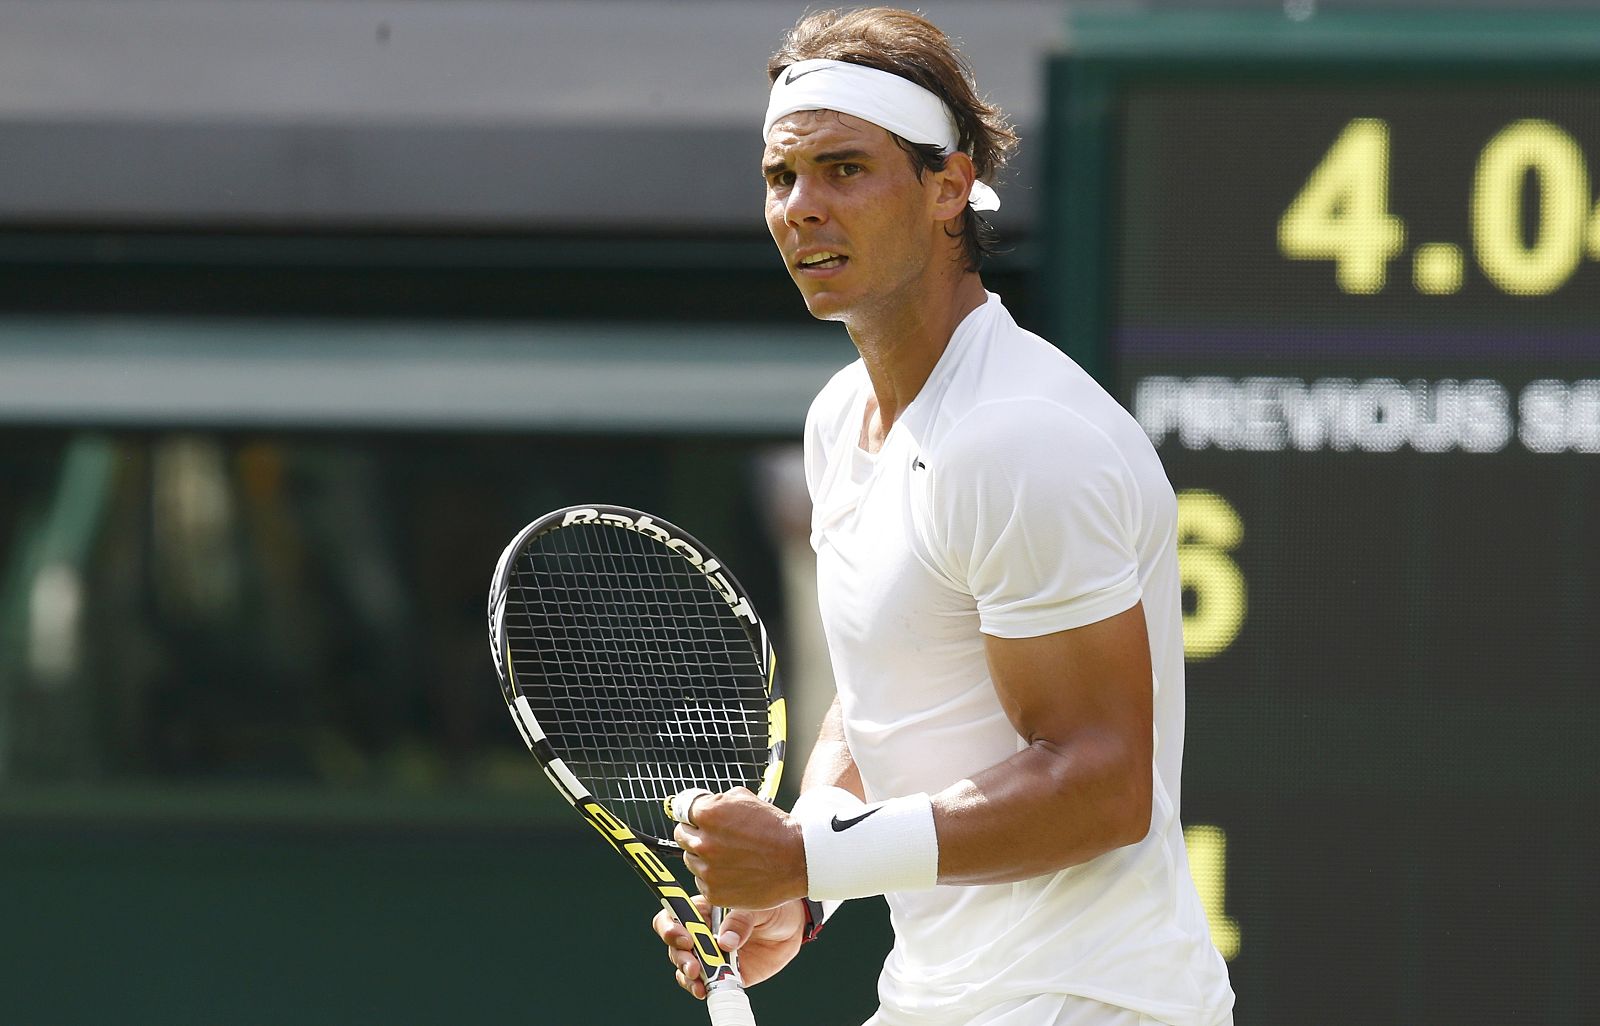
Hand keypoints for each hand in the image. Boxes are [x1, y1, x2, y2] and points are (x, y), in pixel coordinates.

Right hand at [652, 896, 806, 998]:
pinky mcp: (723, 973)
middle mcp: (702, 932)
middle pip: (675, 944)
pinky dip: (701, 987)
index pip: (675, 914)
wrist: (791, 926)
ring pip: (685, 966)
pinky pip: (704, 982)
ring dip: (686, 975)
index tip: (684, 937)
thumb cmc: (770, 906)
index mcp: (704, 909)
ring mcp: (711, 954)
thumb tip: (725, 942)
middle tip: (693, 964)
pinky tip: (705, 989)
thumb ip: (740, 920)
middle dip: (679, 955)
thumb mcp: (757, 905)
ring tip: (699, 979)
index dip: (671, 926)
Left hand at [674, 786, 807, 909]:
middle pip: (682, 836)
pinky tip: (735, 871)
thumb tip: (694, 806)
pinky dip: (714, 877)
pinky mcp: (714, 892)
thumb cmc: (772, 827)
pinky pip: (702, 881)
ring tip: (731, 855)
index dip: (694, 814)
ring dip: (704, 856)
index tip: (700, 818)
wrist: (796, 859)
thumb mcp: (743, 798)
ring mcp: (707, 870)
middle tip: (718, 837)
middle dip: (696, 834)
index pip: (682, 811)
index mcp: (707, 814)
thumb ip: (714, 801)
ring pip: (691, 860)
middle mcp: (703, 843)